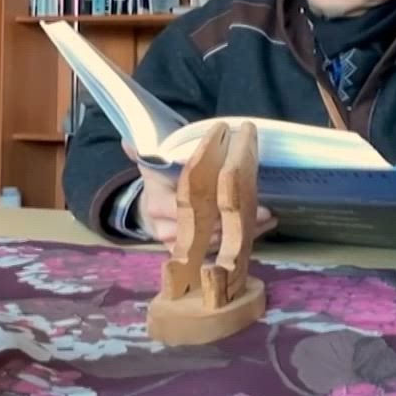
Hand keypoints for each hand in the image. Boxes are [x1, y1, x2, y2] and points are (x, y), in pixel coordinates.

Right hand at [124, 145, 274, 248]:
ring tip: (269, 217)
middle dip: (234, 221)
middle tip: (263, 211)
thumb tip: (127, 141)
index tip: (233, 195)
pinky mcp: (196, 254)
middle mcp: (168, 230)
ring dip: (244, 231)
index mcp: (157, 206)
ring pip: (216, 243)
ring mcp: (182, 246)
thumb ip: (144, 152)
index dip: (209, 204)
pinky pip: (223, 249)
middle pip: (204, 230)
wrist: (153, 209)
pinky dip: (244, 239)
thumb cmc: (160, 183)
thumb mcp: (151, 166)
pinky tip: (265, 228)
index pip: (183, 208)